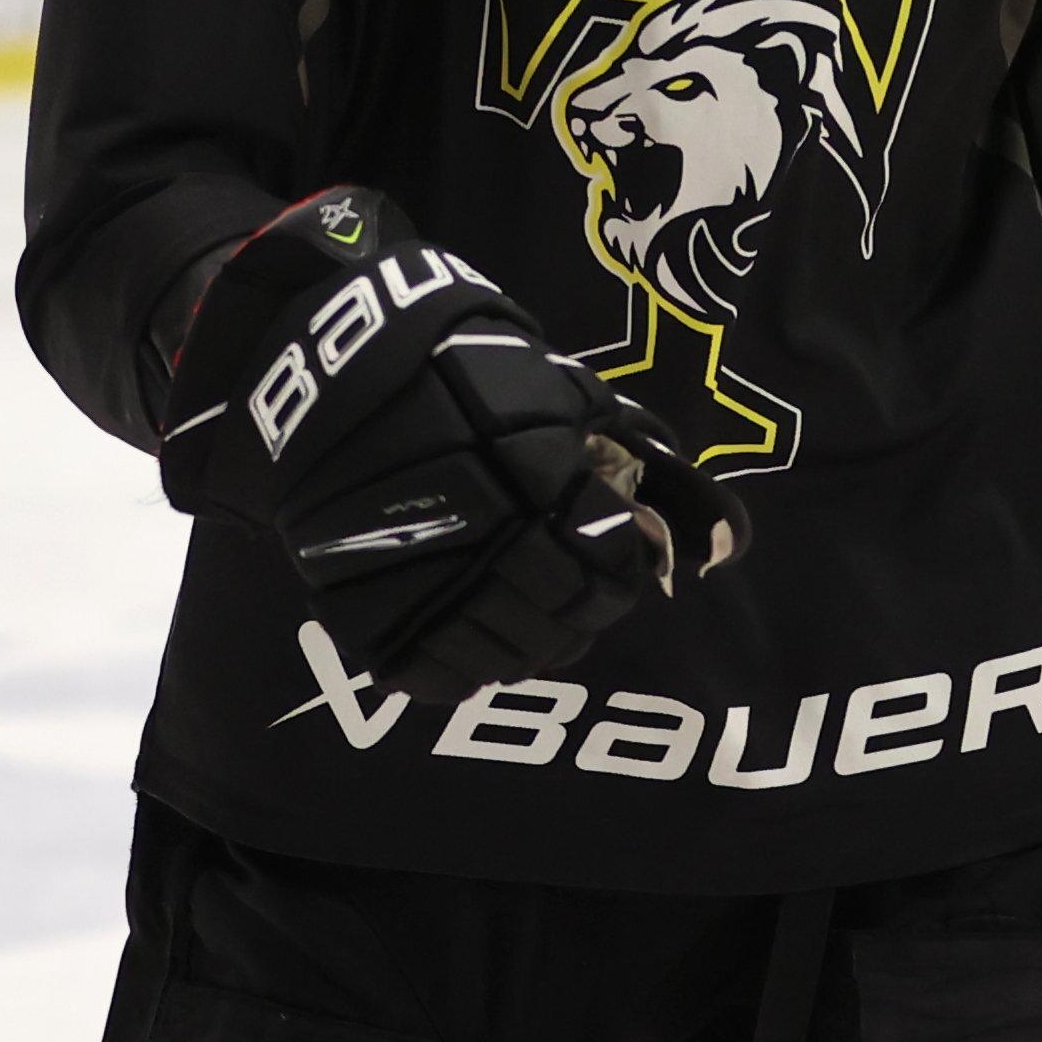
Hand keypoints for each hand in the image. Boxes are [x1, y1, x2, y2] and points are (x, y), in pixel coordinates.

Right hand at [158, 189, 744, 702]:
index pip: (605, 568)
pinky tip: (473, 627)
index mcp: (524, 471)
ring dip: (532, 640)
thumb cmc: (453, 368)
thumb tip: (723, 540)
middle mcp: (472, 531)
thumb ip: (635, 457)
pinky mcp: (359, 607)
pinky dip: (465, 664)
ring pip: (506, 656)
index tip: (610, 551)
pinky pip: (433, 673)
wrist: (319, 370)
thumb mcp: (554, 387)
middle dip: (583, 608)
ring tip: (525, 607)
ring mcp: (411, 576)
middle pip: (563, 621)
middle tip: (573, 586)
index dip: (620, 568)